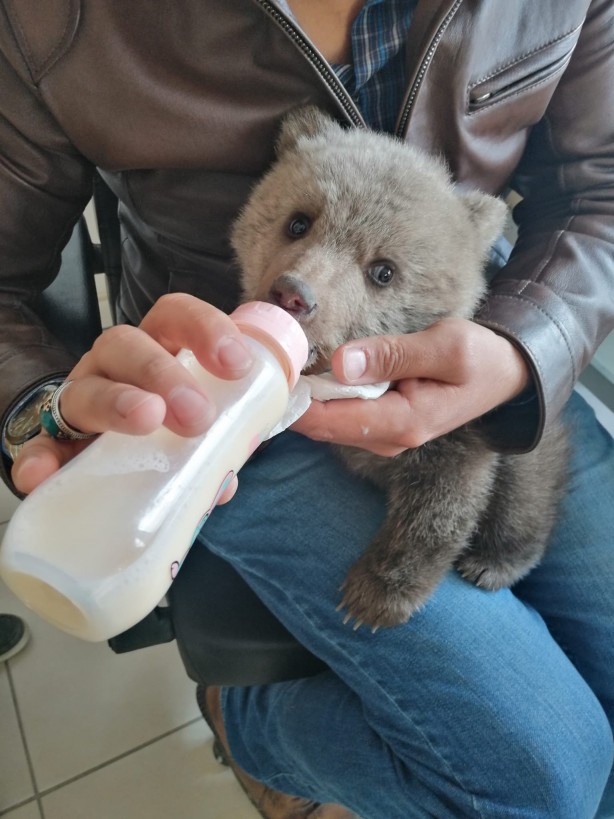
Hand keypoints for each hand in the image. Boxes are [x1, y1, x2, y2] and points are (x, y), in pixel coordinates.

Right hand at [12, 294, 252, 494]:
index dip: (206, 329)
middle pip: (126, 344)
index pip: (174, 316)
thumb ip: (221, 440)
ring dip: (116, 402)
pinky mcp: (55, 440)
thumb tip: (227, 477)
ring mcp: (82, 398)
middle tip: (197, 414)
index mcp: (157, 348)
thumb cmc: (171, 429)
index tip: (237, 365)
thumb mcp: (201, 423)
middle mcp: (115, 365)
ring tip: (145, 419)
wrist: (114, 458)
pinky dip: (39, 457)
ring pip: (87, 386)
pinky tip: (43, 474)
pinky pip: (40, 444)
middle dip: (162, 372)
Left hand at [291, 318, 529, 455]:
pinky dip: (323, 396)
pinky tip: (309, 374)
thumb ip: (393, 354)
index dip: (296, 403)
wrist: (504, 374)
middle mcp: (389, 437)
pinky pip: (343, 413)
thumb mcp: (444, 346)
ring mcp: (384, 434)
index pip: (332, 421)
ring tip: (281, 365)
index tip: (268, 377)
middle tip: (265, 365)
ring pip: (330, 421)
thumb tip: (341, 362)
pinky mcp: (382, 423)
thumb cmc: (479, 358)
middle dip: (294, 400)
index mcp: (403, 422)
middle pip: (324, 425)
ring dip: (306, 398)